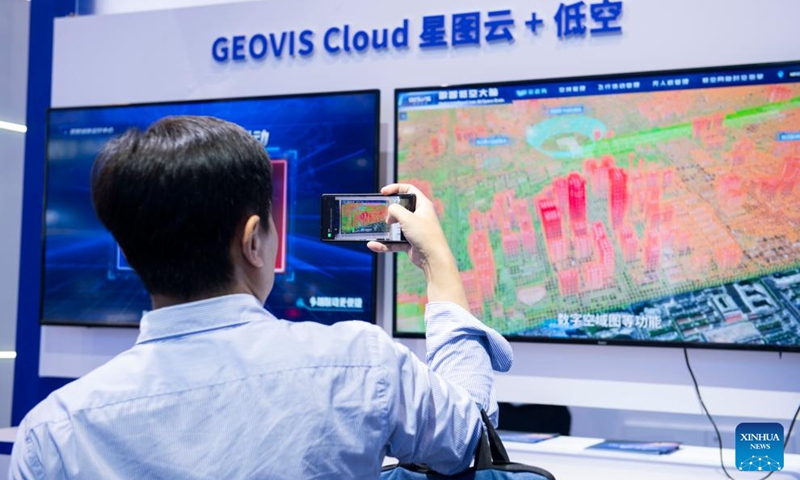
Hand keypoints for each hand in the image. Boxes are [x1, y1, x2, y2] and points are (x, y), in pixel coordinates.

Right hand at [368, 184, 468, 309]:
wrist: (433, 258)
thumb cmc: (424, 235)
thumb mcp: (407, 218)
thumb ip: (395, 210)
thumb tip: (389, 212)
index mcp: (423, 205)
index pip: (409, 189)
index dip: (396, 188)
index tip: (383, 192)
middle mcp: (419, 216)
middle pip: (401, 207)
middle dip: (390, 210)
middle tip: (382, 213)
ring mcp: (414, 229)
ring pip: (396, 226)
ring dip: (386, 229)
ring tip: (377, 229)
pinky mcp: (410, 242)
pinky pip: (394, 241)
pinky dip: (384, 244)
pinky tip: (373, 245)